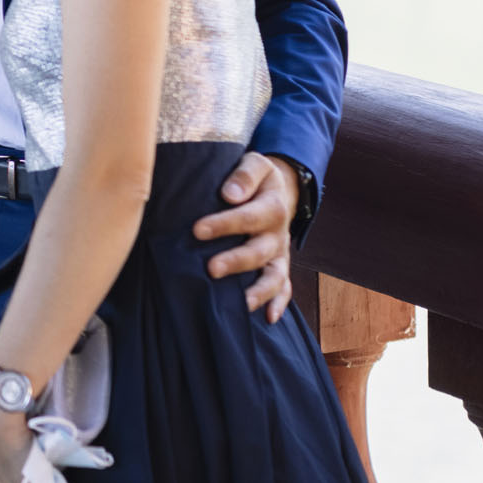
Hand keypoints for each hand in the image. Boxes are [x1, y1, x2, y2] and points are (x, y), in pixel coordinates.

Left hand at [193, 151, 297, 320]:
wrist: (279, 189)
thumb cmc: (257, 179)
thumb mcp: (256, 164)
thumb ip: (244, 175)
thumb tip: (229, 194)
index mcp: (272, 207)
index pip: (248, 217)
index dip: (224, 224)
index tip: (197, 229)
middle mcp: (278, 234)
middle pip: (259, 251)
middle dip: (236, 261)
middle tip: (211, 268)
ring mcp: (280, 254)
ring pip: (274, 276)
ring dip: (259, 291)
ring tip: (240, 303)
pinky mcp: (279, 266)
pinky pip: (284, 288)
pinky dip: (279, 303)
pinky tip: (269, 318)